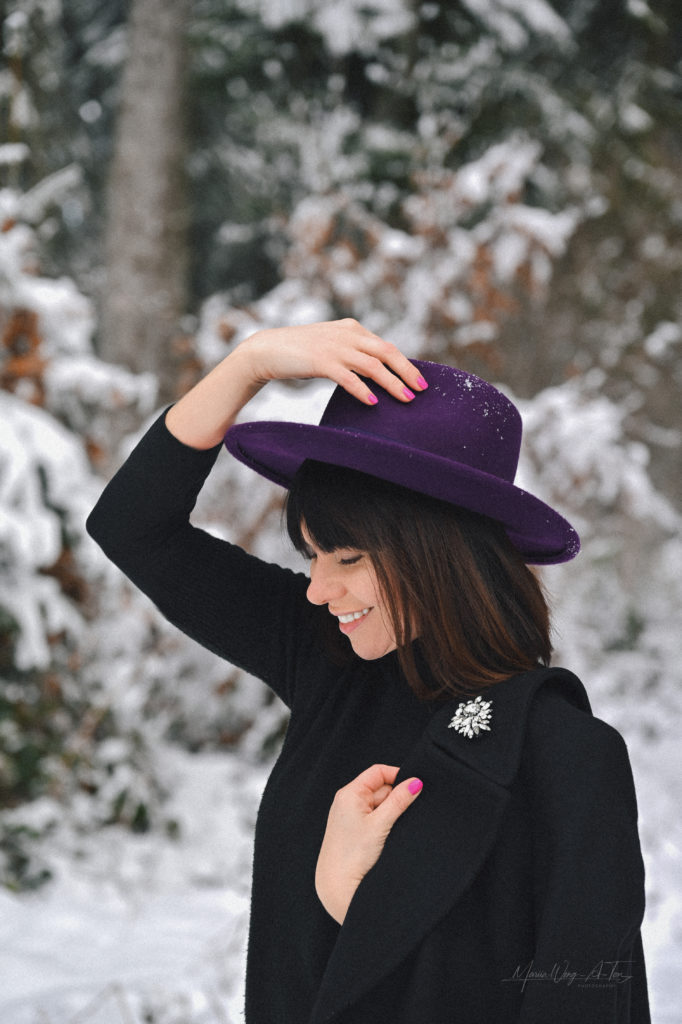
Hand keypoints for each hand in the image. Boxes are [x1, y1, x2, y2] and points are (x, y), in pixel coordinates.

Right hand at [238, 318, 427, 405]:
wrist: (267, 349)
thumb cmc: (300, 353)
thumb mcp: (331, 346)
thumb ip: (352, 353)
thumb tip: (375, 375)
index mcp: (352, 328)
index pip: (385, 346)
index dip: (404, 363)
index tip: (419, 379)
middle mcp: (347, 334)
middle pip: (386, 352)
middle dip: (407, 371)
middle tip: (422, 389)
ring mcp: (334, 347)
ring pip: (372, 365)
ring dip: (392, 383)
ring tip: (405, 399)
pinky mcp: (321, 361)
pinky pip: (348, 377)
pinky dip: (363, 389)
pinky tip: (373, 402)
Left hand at [315, 764, 422, 924]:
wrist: (337, 886)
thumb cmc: (353, 854)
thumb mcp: (380, 824)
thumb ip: (399, 801)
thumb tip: (415, 782)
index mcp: (349, 793)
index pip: (378, 772)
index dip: (397, 776)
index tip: (414, 787)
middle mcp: (348, 801)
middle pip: (381, 789)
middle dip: (396, 799)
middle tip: (406, 813)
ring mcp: (350, 816)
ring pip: (380, 805)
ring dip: (391, 813)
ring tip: (394, 829)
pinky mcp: (354, 831)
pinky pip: (375, 819)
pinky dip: (385, 823)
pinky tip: (388, 836)